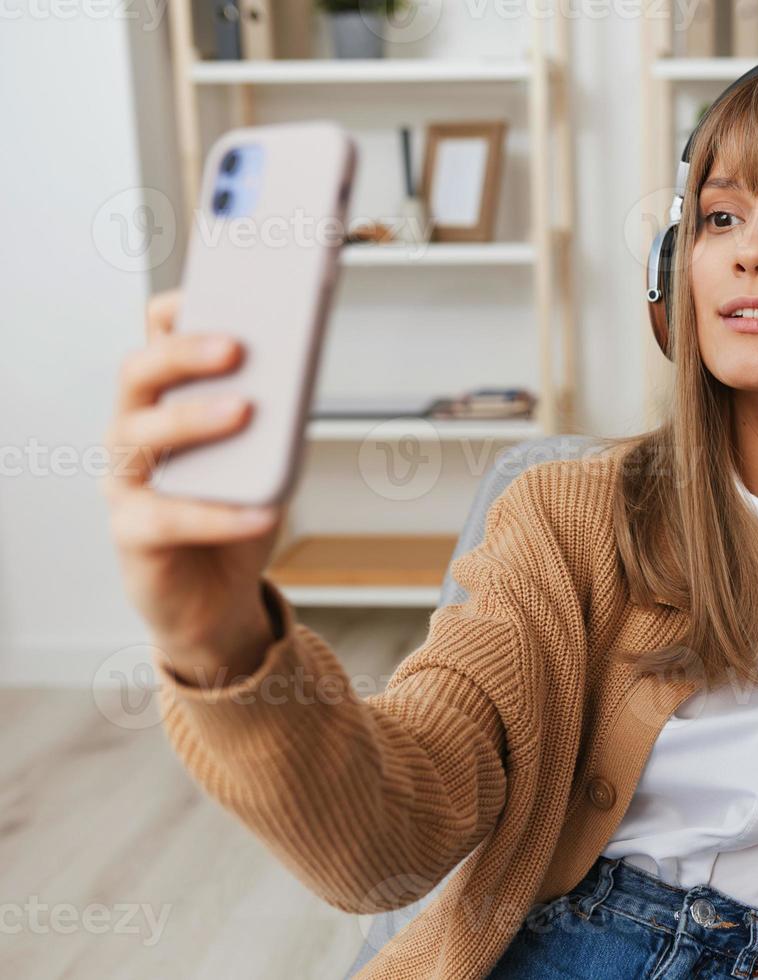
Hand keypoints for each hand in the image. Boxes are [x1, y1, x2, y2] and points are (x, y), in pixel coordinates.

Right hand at [101, 289, 283, 685]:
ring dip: (193, 419)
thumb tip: (303, 367)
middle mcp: (133, 432)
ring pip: (139, 436)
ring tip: (245, 411)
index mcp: (164, 401)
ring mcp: (126, 482)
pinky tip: (260, 511)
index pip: (154, 339)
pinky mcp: (133, 535)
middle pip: (138, 375)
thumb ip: (277, 414)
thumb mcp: (269, 454)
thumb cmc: (237, 509)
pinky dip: (219, 514)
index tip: (208, 286)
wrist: (216, 597)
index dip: (174, 310)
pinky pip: (168, 518)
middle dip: (184, 353)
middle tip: (236, 346)